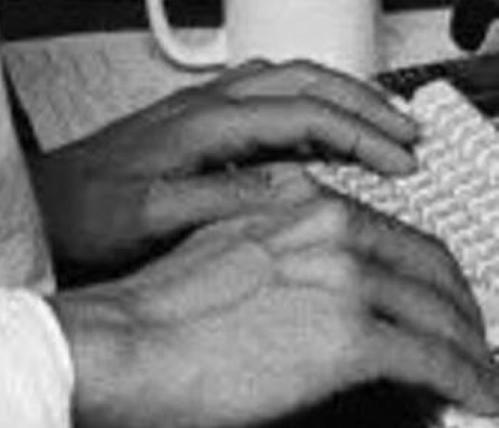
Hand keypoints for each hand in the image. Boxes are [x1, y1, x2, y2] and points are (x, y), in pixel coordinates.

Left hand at [31, 58, 420, 273]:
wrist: (39, 203)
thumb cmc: (81, 211)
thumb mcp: (147, 214)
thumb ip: (213, 198)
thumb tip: (283, 187)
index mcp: (199, 121)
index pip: (299, 109)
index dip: (357, 130)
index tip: (399, 157)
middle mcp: (200, 105)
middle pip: (298, 77)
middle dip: (360, 99)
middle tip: (406, 130)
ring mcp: (195, 110)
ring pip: (282, 80)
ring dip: (334, 96)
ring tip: (377, 125)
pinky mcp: (189, 125)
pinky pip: (263, 98)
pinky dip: (305, 107)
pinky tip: (317, 134)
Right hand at [53, 194, 498, 427]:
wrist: (130, 342)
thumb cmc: (160, 309)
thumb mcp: (226, 249)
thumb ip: (279, 248)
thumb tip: (319, 287)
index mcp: (293, 198)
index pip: (390, 228)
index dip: (428, 270)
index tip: (440, 297)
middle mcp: (325, 223)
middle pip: (429, 262)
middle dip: (461, 307)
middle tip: (473, 340)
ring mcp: (342, 277)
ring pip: (441, 311)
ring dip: (471, 349)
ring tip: (480, 375)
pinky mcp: (351, 336)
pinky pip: (435, 360)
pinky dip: (467, 381)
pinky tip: (475, 396)